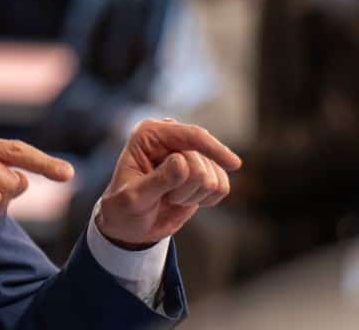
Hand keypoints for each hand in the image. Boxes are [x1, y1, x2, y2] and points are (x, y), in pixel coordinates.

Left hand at [96, 118, 241, 248]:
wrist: (131, 224)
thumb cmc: (124, 208)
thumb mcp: (134, 198)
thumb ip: (158, 180)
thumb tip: (182, 162)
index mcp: (149, 134)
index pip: (190, 135)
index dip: (213, 148)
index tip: (234, 164)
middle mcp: (172, 138)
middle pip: (201, 163)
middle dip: (184, 188)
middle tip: (163, 196)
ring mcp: (190, 154)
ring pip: (214, 177)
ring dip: (193, 195)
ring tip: (169, 197)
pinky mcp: (204, 172)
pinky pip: (222, 187)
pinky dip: (206, 199)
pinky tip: (185, 200)